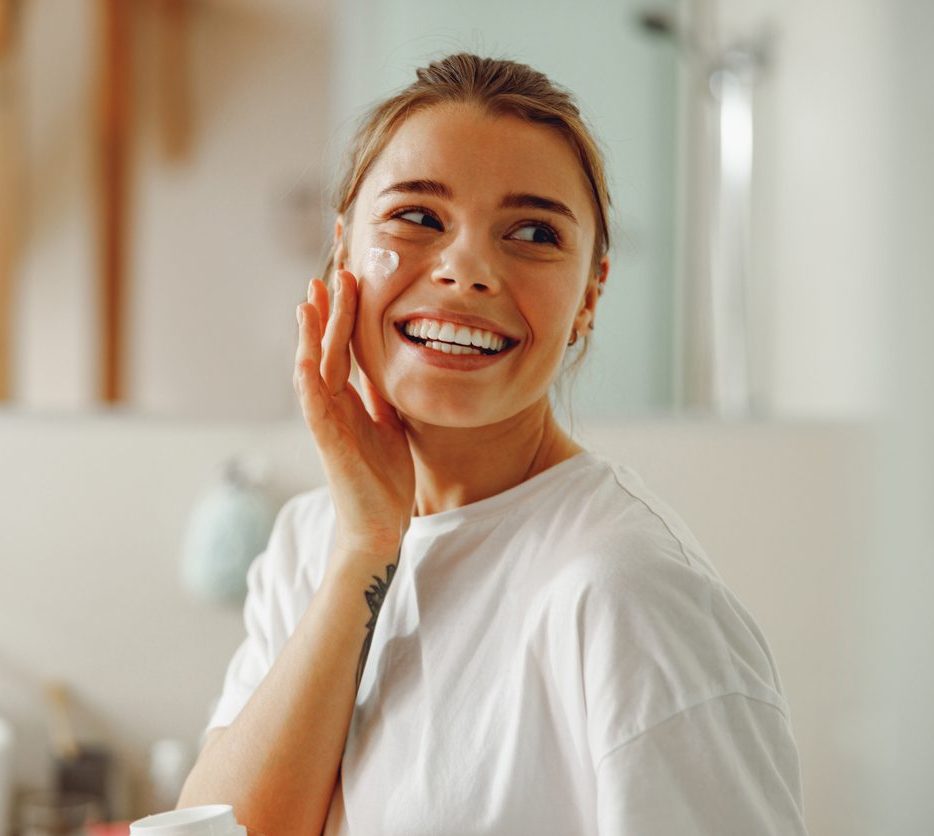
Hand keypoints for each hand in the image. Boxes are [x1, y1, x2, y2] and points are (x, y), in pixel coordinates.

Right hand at [294, 270, 414, 557]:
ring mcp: (328, 422)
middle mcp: (334, 405)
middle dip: (329, 310)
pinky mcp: (328, 443)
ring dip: (312, 336)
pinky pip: (314, 407)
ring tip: (310, 301)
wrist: (381, 523)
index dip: (344, 314)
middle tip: (332, 272)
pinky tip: (305, 357)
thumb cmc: (383, 477)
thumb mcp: (389, 425)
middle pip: (328, 348)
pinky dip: (308, 381)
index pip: (344, 347)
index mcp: (350, 399)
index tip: (348, 278)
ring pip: (315, 369)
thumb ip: (381, 397)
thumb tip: (385, 370)